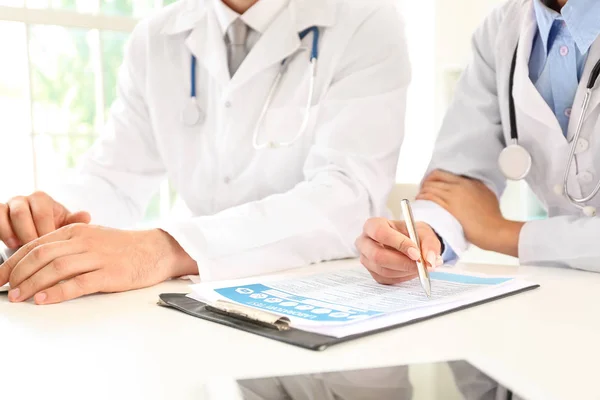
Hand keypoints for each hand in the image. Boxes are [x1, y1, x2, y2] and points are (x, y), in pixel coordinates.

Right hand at [0, 191, 90, 248]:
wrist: (38, 236)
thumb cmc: (53, 230)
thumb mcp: (65, 227)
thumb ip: (74, 222)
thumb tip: (86, 216)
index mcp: (42, 199)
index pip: (41, 212)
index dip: (45, 231)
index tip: (52, 246)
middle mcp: (24, 199)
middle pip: (21, 213)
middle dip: (28, 234)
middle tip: (37, 251)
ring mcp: (9, 205)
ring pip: (6, 214)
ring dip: (14, 233)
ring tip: (22, 247)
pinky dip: (3, 232)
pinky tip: (12, 244)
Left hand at [0, 224, 197, 304]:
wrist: (156, 250)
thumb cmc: (124, 248)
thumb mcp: (93, 239)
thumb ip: (68, 247)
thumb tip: (37, 264)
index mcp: (76, 231)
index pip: (36, 244)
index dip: (13, 262)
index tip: (0, 277)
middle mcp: (84, 241)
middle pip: (41, 255)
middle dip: (17, 274)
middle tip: (6, 289)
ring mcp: (97, 257)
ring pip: (55, 268)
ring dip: (32, 284)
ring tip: (19, 297)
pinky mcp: (109, 274)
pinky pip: (78, 283)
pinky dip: (57, 292)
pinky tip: (44, 300)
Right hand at [355, 218, 442, 284]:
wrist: (409, 242)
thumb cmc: (412, 233)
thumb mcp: (424, 232)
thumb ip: (429, 244)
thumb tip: (430, 261)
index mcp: (373, 225)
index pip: (380, 233)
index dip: (398, 243)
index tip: (416, 253)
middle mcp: (364, 242)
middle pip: (377, 255)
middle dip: (402, 263)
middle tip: (420, 265)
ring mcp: (366, 258)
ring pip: (383, 270)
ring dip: (405, 271)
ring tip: (421, 266)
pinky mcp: (372, 272)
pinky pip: (386, 279)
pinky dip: (403, 277)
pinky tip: (412, 270)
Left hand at [416, 169, 523, 255]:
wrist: (494, 229)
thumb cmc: (492, 218)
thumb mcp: (487, 195)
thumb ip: (476, 189)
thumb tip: (469, 191)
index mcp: (469, 181)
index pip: (444, 174)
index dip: (434, 178)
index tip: (431, 183)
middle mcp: (460, 185)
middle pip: (434, 178)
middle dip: (426, 183)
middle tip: (423, 190)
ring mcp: (453, 195)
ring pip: (430, 187)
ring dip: (422, 191)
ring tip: (420, 197)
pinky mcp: (449, 206)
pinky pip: (430, 197)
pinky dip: (423, 198)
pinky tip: (420, 202)